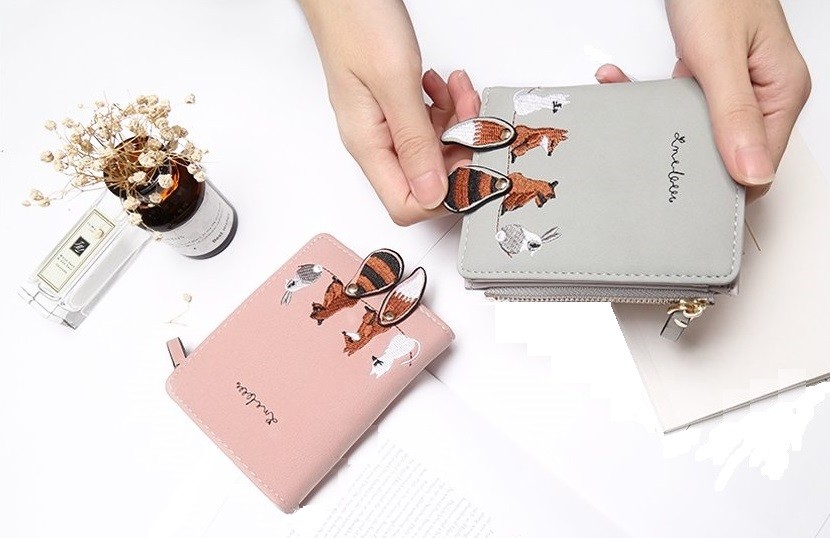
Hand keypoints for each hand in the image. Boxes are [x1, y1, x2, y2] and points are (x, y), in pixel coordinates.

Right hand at [300, 0, 479, 224]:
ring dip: (456, 124)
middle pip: (426, 177)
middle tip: (471, 120)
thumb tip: (433, 193)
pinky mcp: (394, 106)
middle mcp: (374, 140)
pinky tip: (445, 87)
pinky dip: (446, 107)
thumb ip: (415, 141)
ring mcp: (384, 123)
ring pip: (432, 148)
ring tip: (458, 93)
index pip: (406, 203)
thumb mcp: (394, 82)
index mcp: (368, 144)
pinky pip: (428, 124)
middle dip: (459, 151)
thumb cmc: (356, 21)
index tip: (470, 163)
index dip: (444, 192)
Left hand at [597, 0, 809, 201]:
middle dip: (680, 151)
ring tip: (625, 103)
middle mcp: (762, 94)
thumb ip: (734, 115)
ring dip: (658, 120)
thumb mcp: (720, 57)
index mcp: (781, 93)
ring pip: (695, 129)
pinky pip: (679, 102)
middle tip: (646, 153)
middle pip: (725, 151)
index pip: (760, 165)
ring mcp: (735, 86)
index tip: (685, 193)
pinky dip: (650, 96)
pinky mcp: (709, 77)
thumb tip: (753, 170)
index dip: (724, 185)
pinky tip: (622, 81)